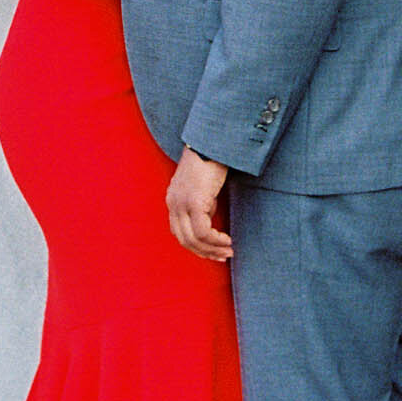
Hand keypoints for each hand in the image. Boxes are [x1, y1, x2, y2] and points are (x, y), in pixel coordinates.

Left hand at [167, 147, 232, 261]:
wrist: (211, 144)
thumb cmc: (210, 162)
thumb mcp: (202, 188)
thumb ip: (202, 205)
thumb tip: (209, 221)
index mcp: (173, 200)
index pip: (179, 232)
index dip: (196, 246)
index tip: (212, 251)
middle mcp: (173, 203)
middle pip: (184, 240)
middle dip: (205, 252)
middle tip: (223, 256)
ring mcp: (181, 203)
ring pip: (193, 239)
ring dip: (212, 249)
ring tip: (228, 251)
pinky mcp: (194, 202)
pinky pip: (203, 231)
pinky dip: (215, 240)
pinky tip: (227, 240)